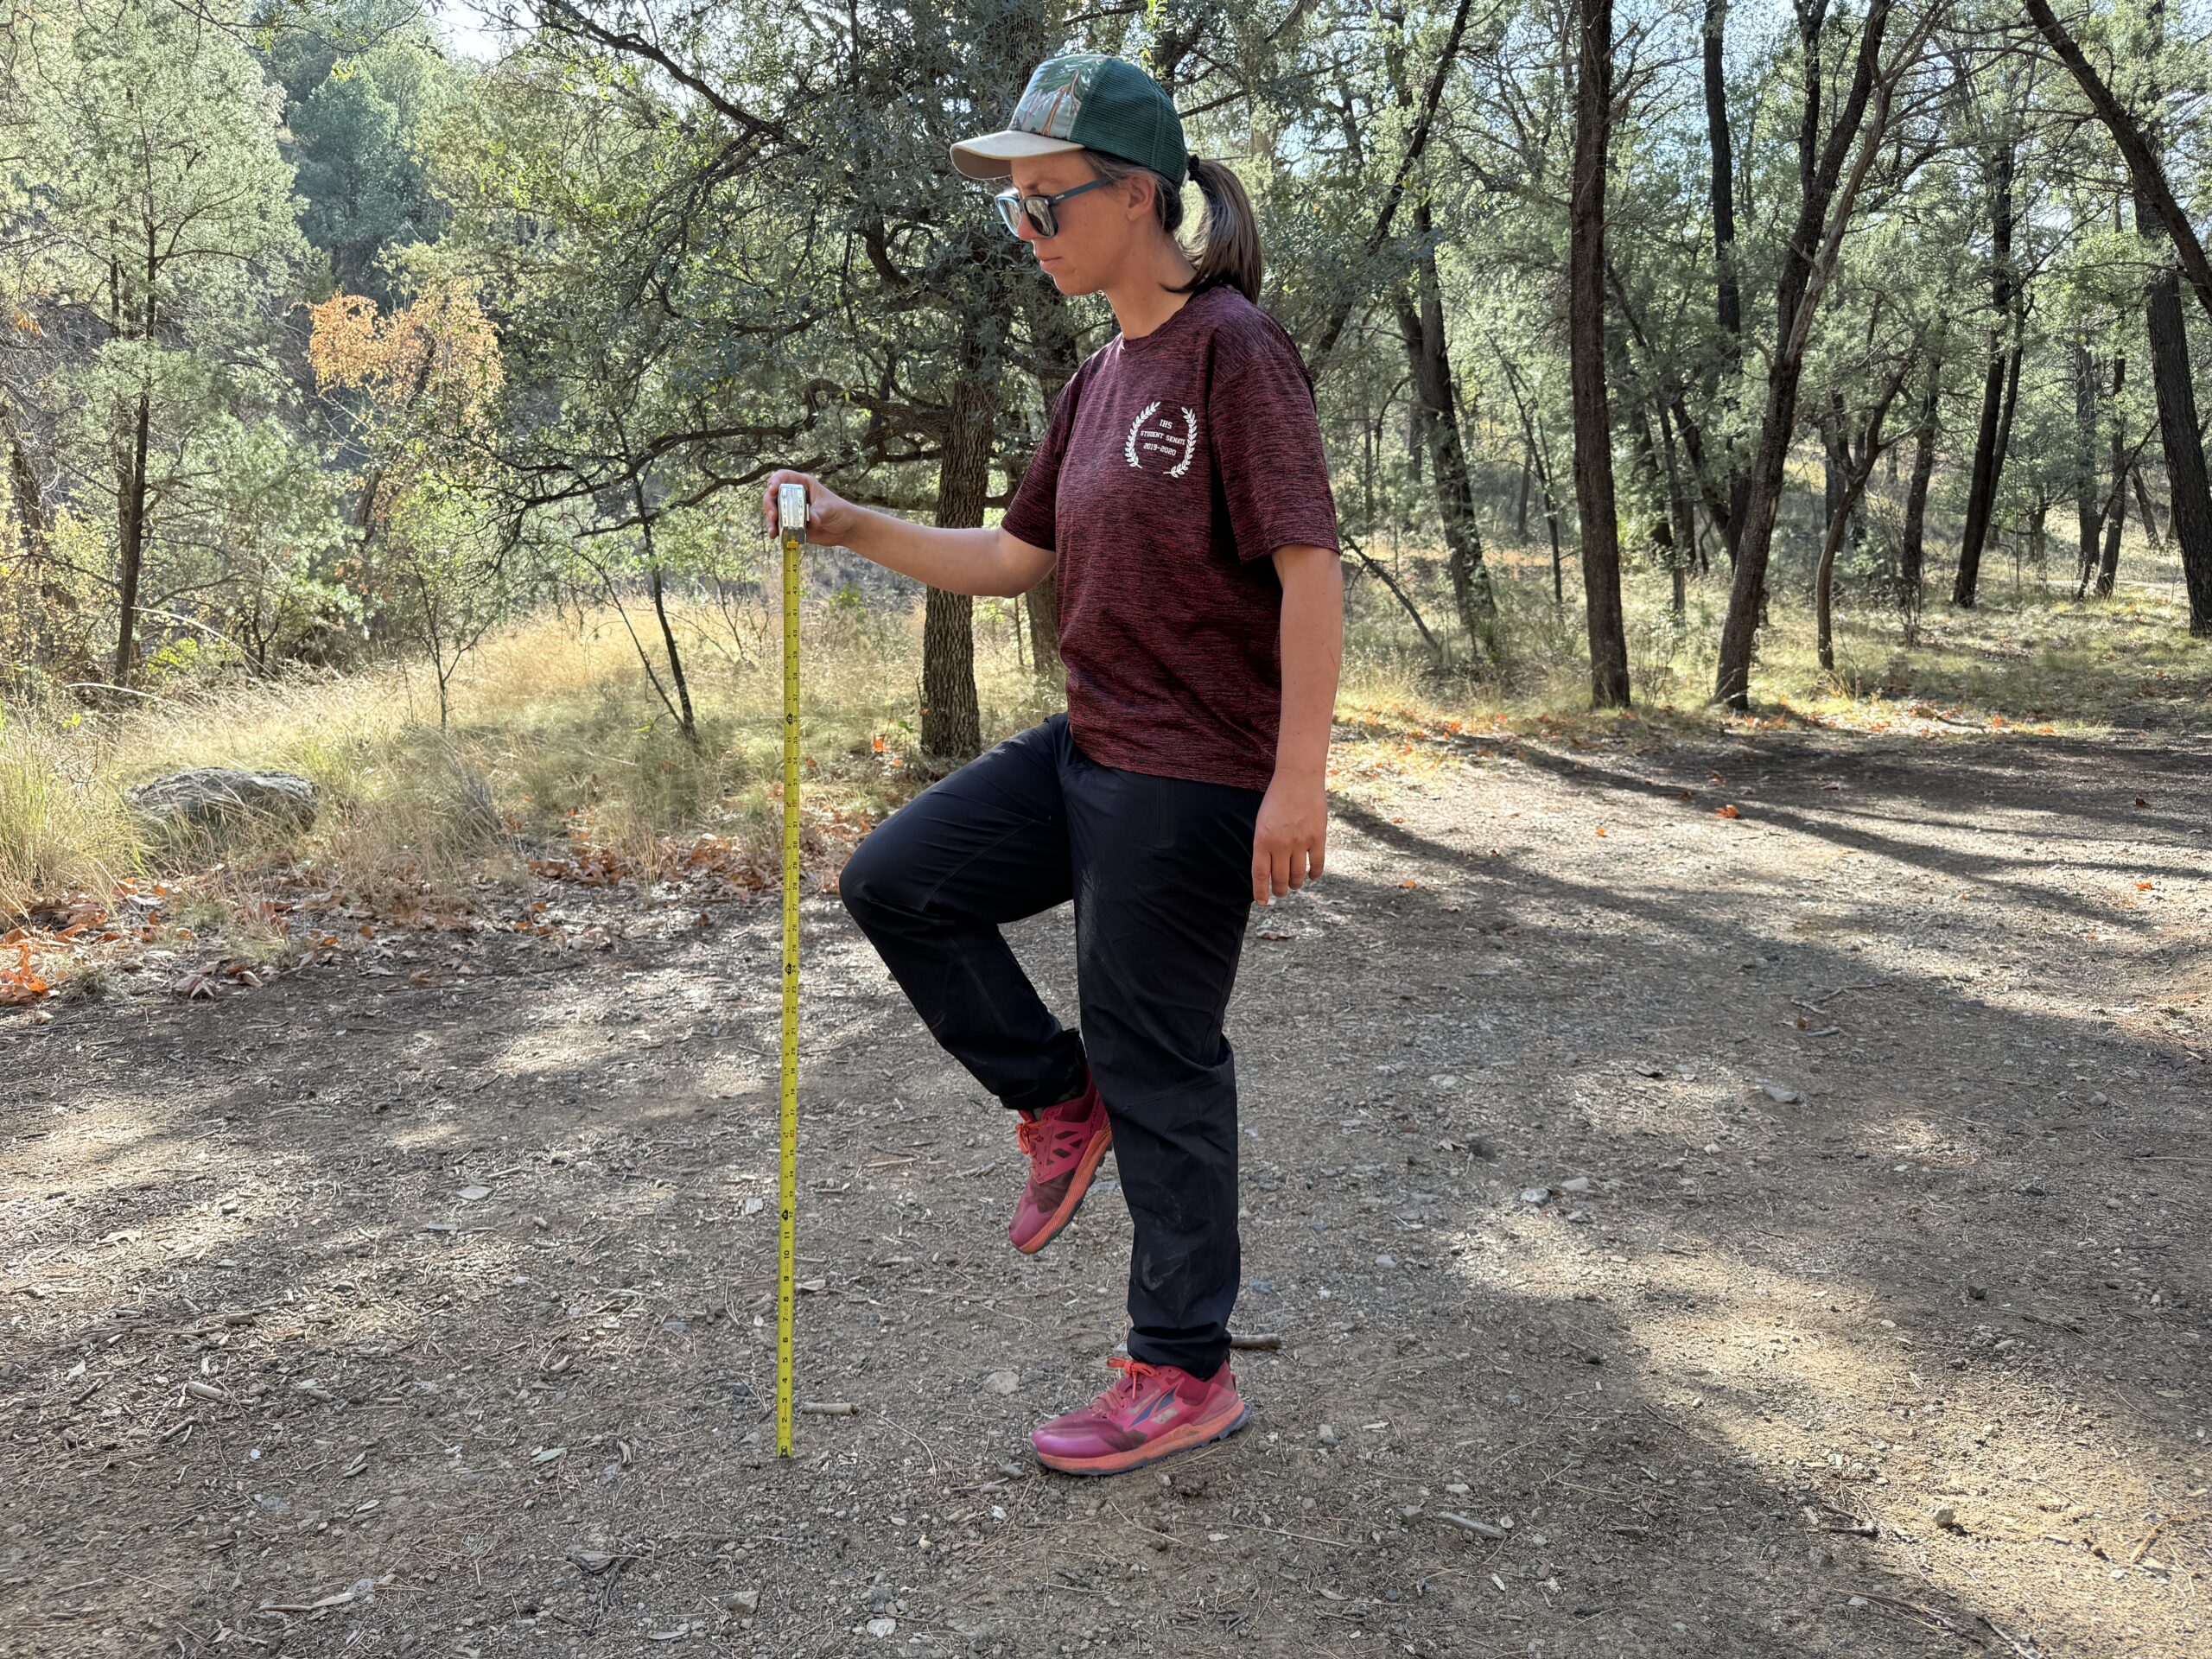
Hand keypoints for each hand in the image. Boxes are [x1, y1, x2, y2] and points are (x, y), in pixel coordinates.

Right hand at [760, 468, 862, 546]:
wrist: (846, 529)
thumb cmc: (840, 512)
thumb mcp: (828, 509)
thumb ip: (817, 513)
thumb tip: (810, 520)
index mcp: (802, 484)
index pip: (783, 477)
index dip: (775, 481)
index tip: (772, 489)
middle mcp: (793, 495)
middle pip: (773, 495)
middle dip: (769, 505)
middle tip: (773, 515)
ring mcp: (791, 510)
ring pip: (773, 512)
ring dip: (770, 521)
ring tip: (773, 530)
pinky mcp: (792, 524)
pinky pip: (779, 526)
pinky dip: (775, 530)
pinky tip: (774, 536)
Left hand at [1251, 770, 1326, 904]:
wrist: (1298, 779)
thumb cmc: (1276, 799)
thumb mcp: (1262, 822)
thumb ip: (1264, 844)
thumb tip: (1268, 869)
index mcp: (1263, 840)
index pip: (1260, 874)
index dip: (1261, 891)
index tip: (1262, 902)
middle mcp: (1281, 844)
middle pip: (1280, 878)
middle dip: (1279, 890)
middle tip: (1280, 893)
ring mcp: (1301, 842)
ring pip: (1298, 875)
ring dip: (1295, 884)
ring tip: (1294, 885)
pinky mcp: (1318, 837)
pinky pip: (1317, 864)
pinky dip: (1314, 874)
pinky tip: (1312, 877)